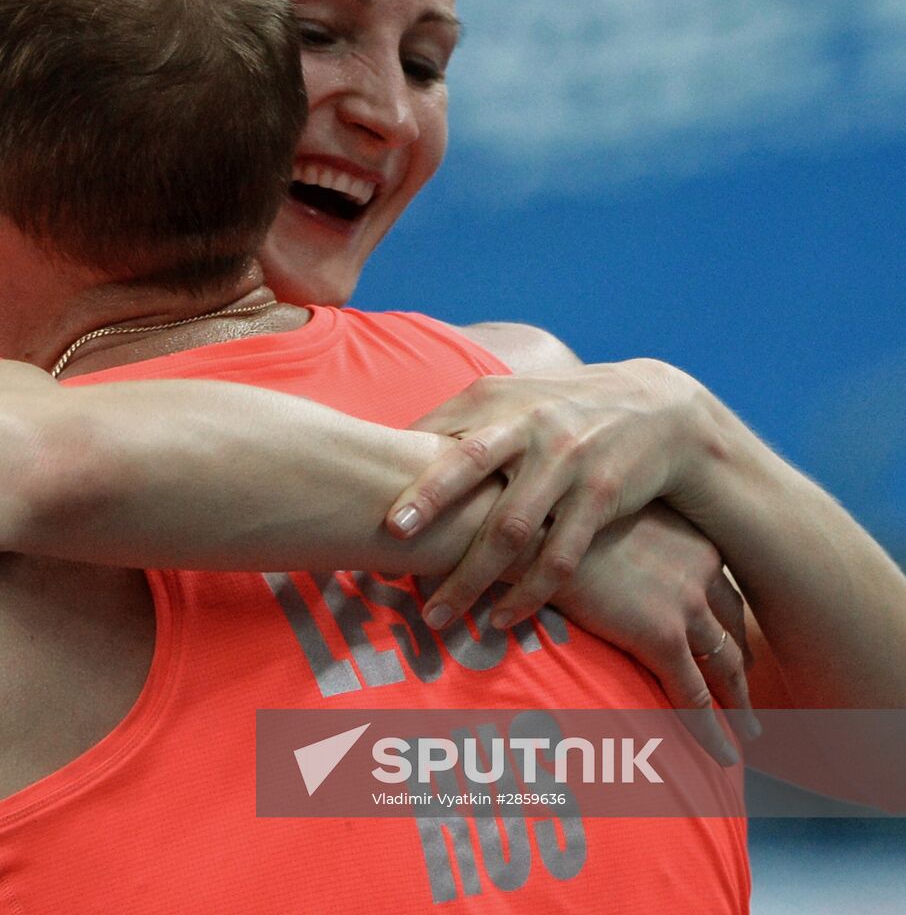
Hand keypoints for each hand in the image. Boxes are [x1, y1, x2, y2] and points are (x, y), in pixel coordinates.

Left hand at [389, 359, 716, 628]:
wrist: (658, 410)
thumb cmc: (559, 411)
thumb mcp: (510, 399)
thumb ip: (455, 423)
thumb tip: (383, 449)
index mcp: (495, 400)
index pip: (436, 435)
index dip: (402, 472)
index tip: (360, 503)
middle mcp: (529, 427)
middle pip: (470, 465)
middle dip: (429, 500)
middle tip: (390, 536)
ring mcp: (567, 462)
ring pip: (511, 528)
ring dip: (471, 577)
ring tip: (436, 616)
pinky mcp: (600, 498)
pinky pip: (560, 556)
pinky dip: (529, 592)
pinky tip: (501, 619)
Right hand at [543, 504, 758, 763]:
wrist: (534, 525)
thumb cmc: (553, 521)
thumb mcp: (608, 524)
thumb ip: (626, 545)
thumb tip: (610, 565)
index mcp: (689, 539)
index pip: (721, 590)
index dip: (728, 624)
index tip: (732, 647)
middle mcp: (700, 568)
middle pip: (732, 627)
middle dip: (741, 665)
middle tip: (746, 696)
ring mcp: (685, 603)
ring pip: (725, 665)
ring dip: (738, 701)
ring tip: (748, 730)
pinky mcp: (662, 636)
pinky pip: (694, 694)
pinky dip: (712, 729)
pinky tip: (723, 755)